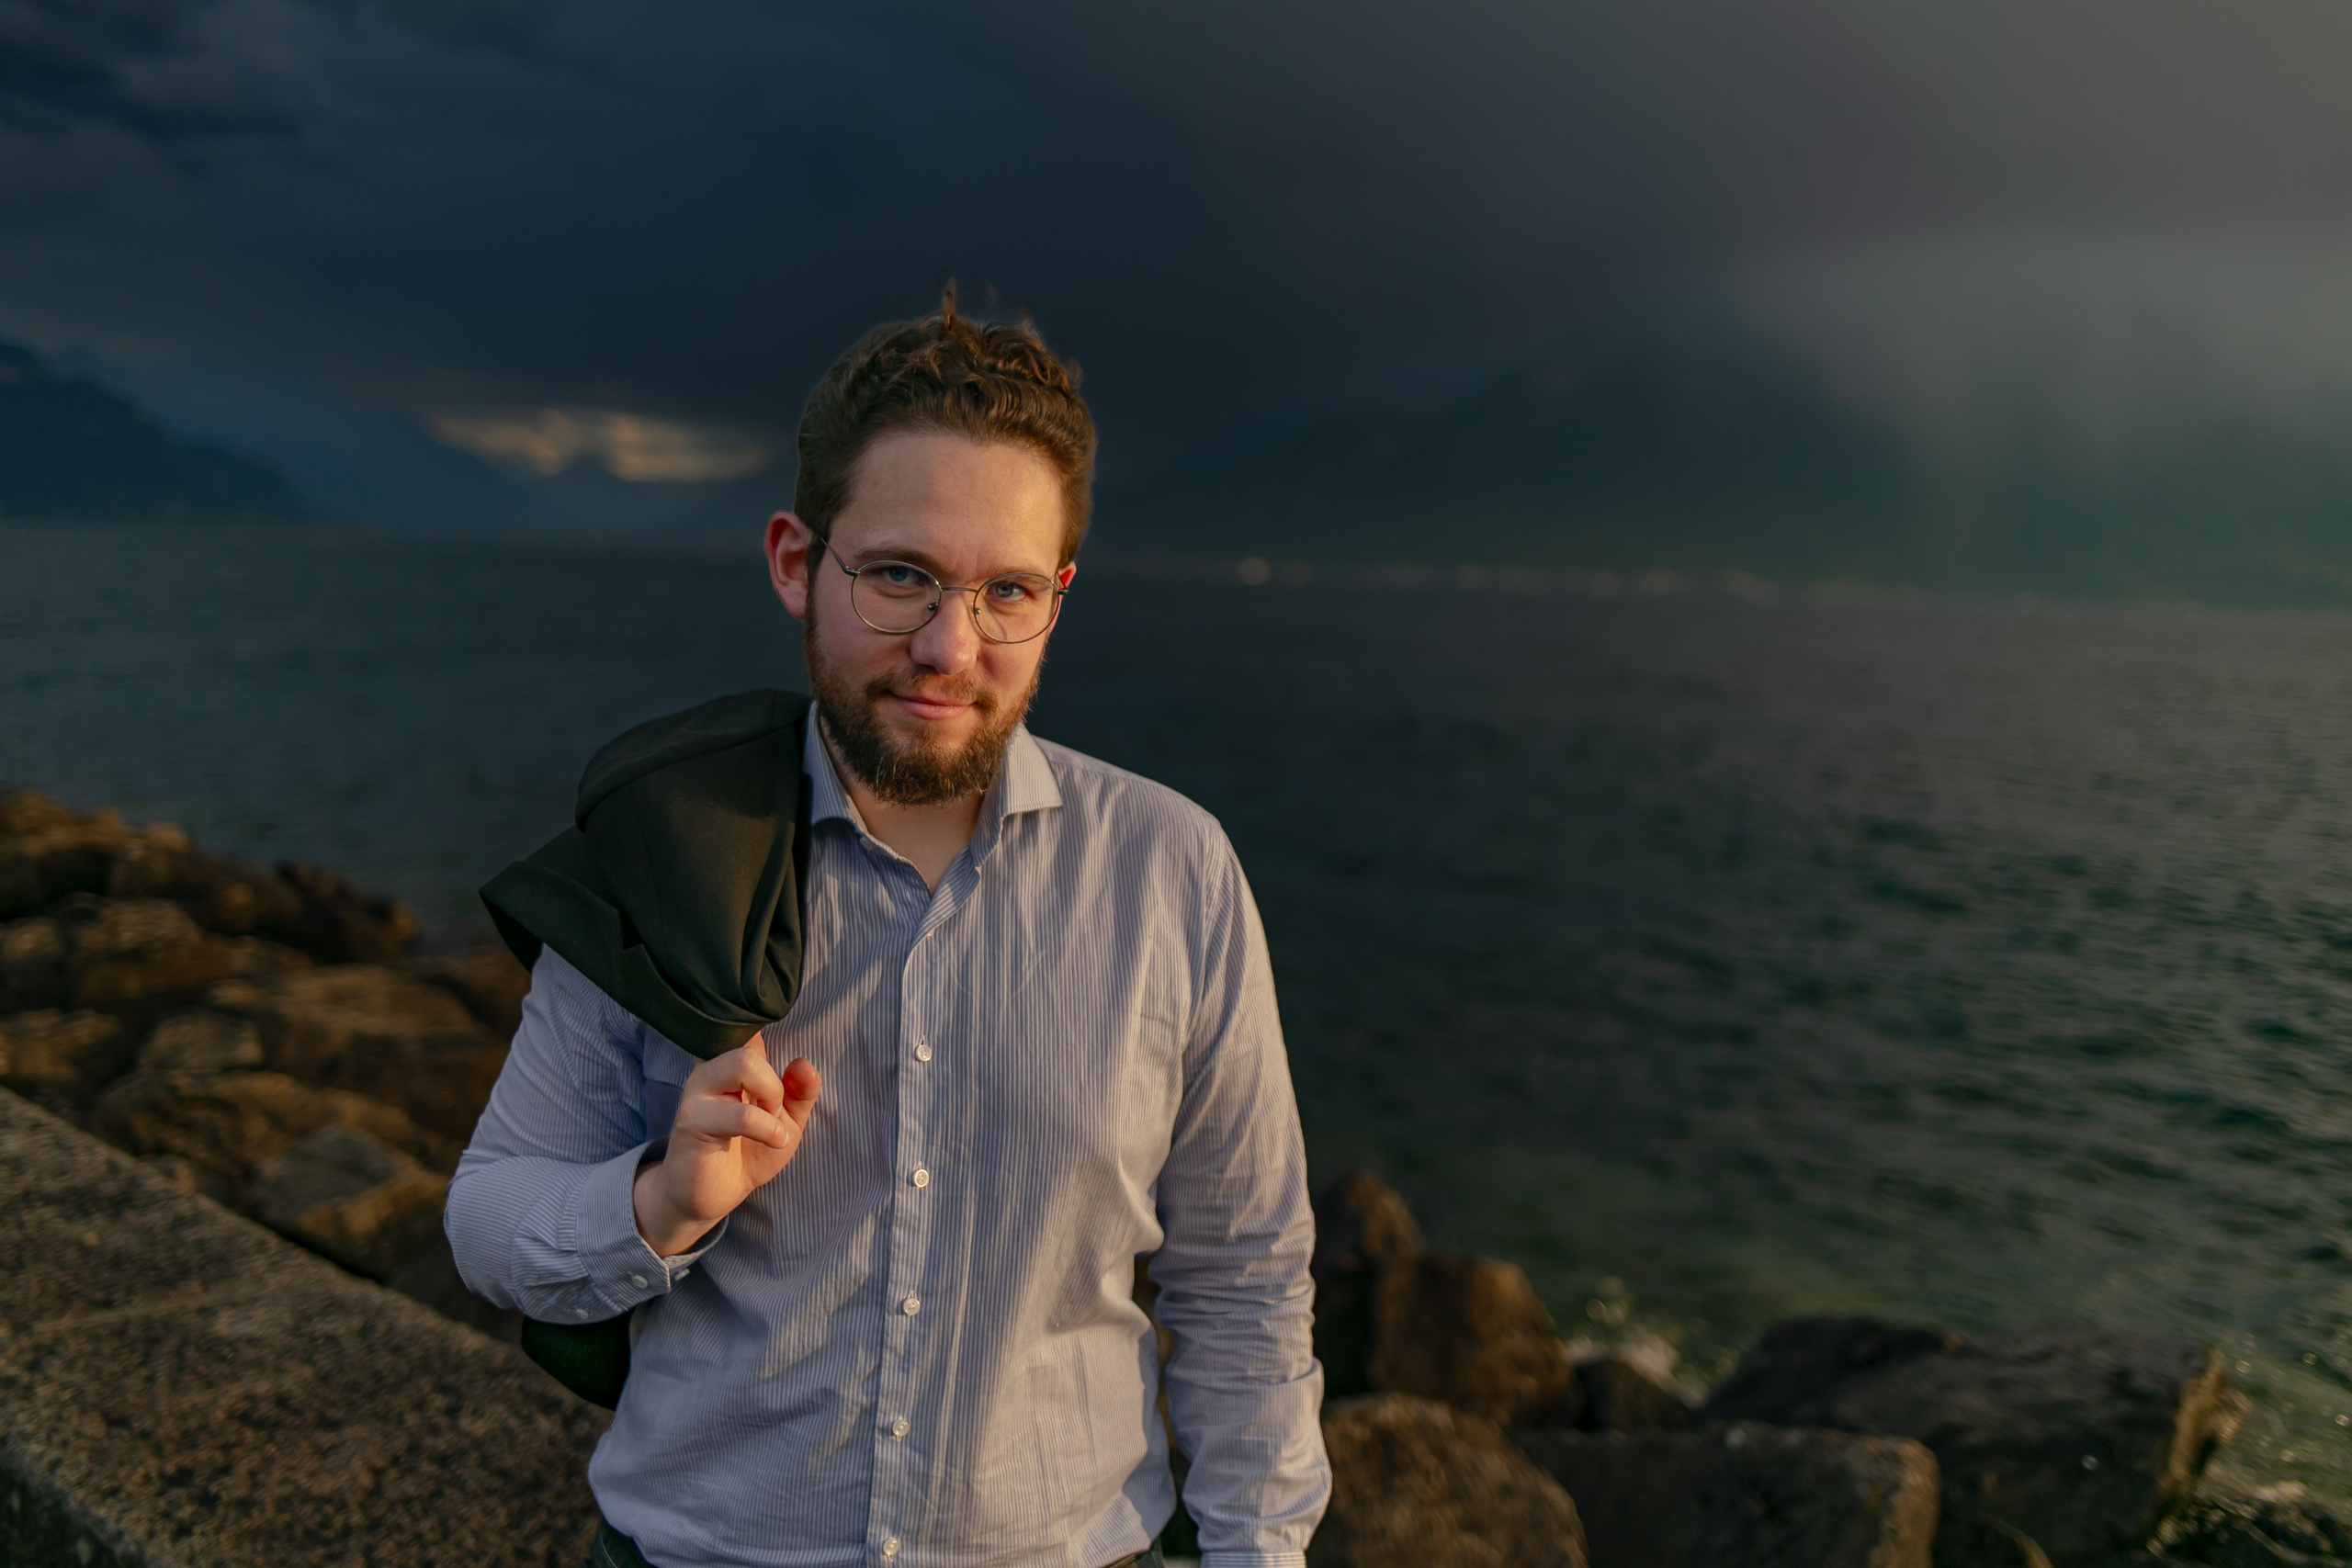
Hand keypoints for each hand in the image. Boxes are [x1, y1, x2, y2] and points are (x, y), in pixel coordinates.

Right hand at [632, 1045, 820, 1256]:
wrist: (712, 1197)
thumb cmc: (746, 1155)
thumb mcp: (786, 1122)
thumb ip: (800, 1091)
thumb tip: (804, 1063)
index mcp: (729, 1063)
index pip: (749, 1028)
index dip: (769, 1042)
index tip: (779, 1078)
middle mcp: (708, 1070)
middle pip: (750, 1047)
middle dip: (774, 1083)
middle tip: (773, 1113)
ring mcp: (696, 1094)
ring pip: (742, 1063)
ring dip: (771, 1099)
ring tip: (772, 1128)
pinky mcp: (691, 1123)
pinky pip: (741, 1114)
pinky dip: (768, 1128)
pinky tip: (773, 1141)